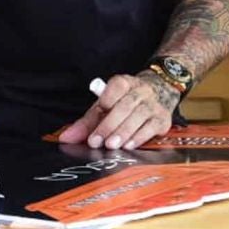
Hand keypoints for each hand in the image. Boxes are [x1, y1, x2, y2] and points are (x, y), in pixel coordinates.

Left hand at [55, 73, 177, 150]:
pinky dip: (139, 137)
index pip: (116, 87)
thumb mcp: (105, 107)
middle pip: (125, 106)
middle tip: (98, 141)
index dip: (107, 100)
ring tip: (112, 145)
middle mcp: (141, 91)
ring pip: (139, 116)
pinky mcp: (163, 119)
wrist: (160, 92)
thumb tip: (66, 138)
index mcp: (124, 83)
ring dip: (124, 132)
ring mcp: (154, 104)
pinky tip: (129, 145)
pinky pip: (152, 127)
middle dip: (110, 125)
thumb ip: (86, 122)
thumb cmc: (125, 102)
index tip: (97, 114)